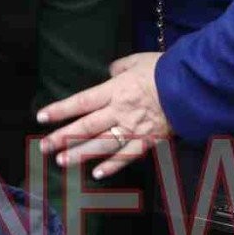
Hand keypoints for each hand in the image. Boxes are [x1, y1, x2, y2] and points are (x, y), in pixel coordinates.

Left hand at [37, 52, 170, 179]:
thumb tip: (109, 72)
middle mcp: (119, 111)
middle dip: (62, 137)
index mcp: (114, 90)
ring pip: (101, 145)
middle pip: (85, 126)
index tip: (41, 117)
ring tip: (61, 162)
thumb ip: (119, 67)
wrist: (192, 87)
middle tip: (44, 147)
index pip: (81, 102)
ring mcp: (133, 128)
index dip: (60, 110)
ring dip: (80, 154)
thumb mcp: (137, 60)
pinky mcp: (148, 141)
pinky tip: (97, 174)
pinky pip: (127, 156)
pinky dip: (112, 166)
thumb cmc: (164, 70)